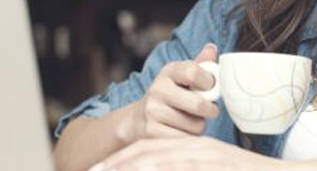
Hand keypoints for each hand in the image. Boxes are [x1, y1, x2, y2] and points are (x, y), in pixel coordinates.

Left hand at [89, 136, 286, 170]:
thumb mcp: (216, 169)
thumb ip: (194, 165)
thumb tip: (168, 166)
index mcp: (195, 148)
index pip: (150, 149)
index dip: (122, 159)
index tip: (100, 169)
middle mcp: (197, 148)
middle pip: (146, 152)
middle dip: (116, 164)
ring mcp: (206, 157)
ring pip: (157, 159)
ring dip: (128, 166)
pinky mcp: (214, 165)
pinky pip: (179, 165)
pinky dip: (158, 169)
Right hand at [120, 43, 220, 141]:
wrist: (139, 118)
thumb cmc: (170, 95)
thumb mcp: (182, 76)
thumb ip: (200, 64)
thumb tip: (212, 48)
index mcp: (169, 71)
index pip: (194, 72)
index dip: (209, 82)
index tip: (211, 88)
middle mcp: (157, 89)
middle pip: (198, 104)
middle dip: (210, 110)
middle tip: (209, 110)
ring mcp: (152, 111)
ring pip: (195, 125)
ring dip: (199, 126)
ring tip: (190, 120)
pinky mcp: (151, 132)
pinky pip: (185, 138)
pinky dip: (189, 138)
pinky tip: (181, 131)